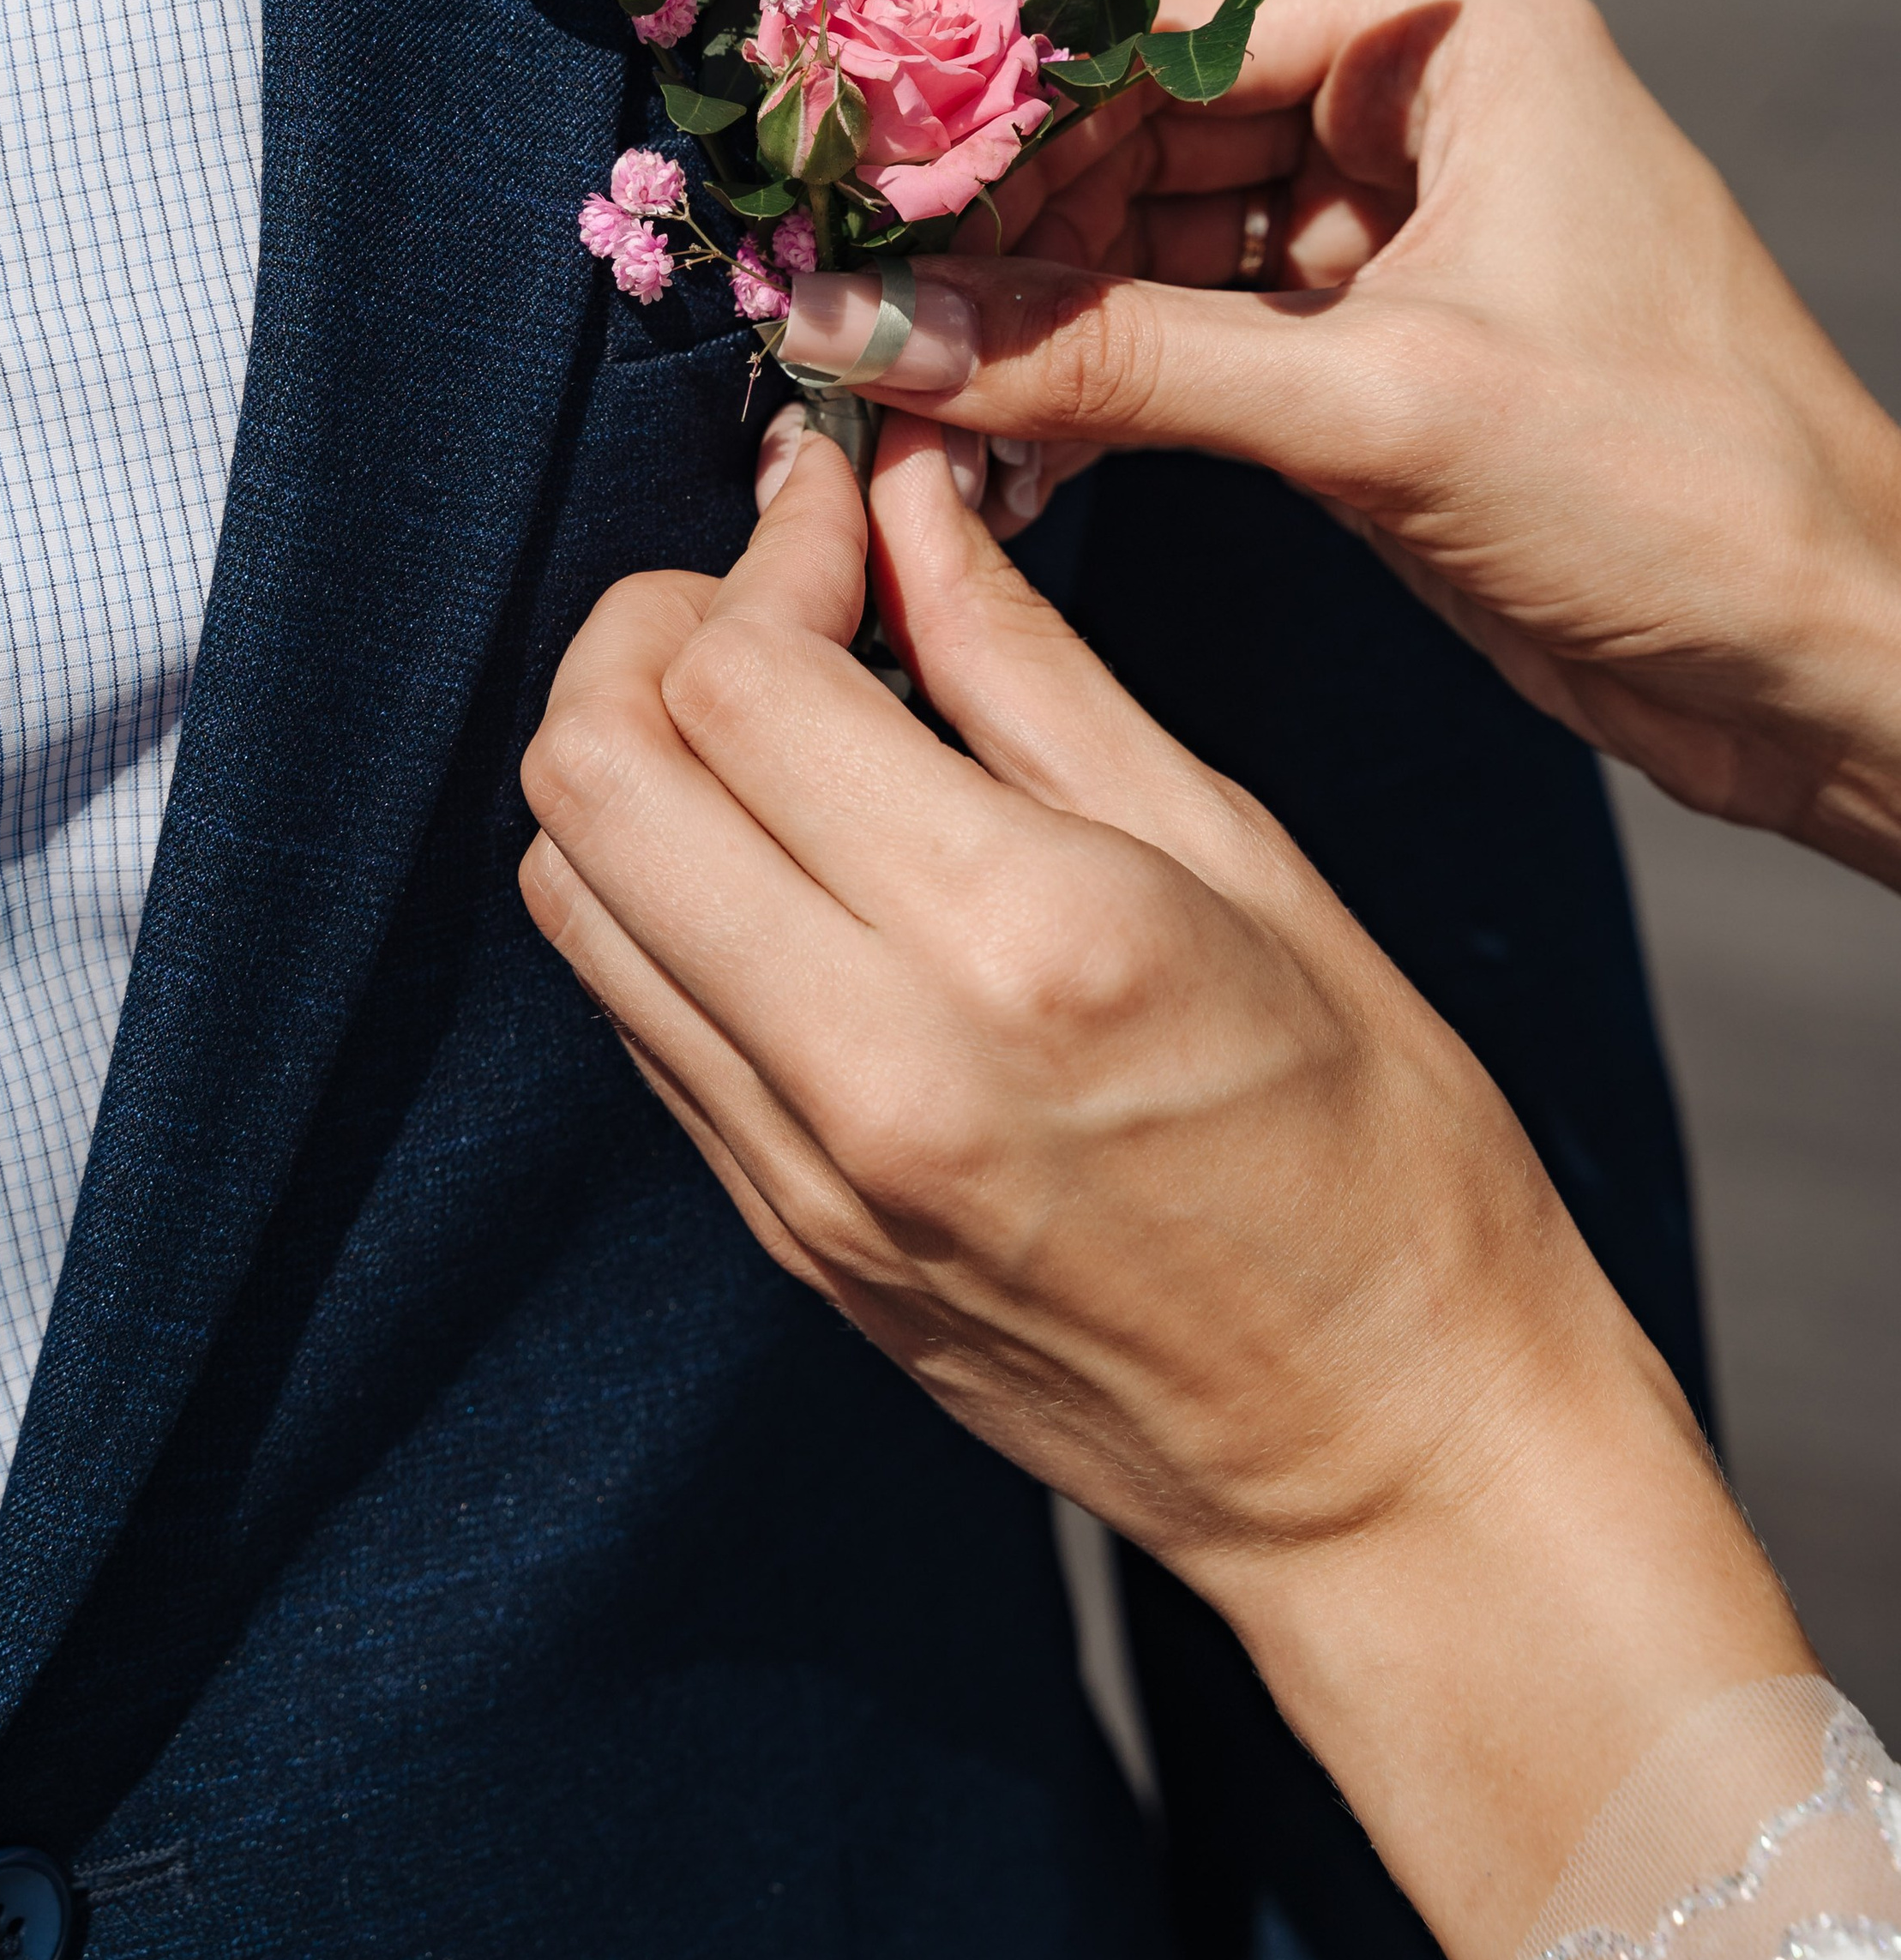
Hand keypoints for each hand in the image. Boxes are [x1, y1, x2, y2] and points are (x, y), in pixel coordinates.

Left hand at [520, 417, 1808, 1959]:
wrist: (1389, 1461)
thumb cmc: (1379, 1147)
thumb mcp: (1242, 855)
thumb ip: (1027, 668)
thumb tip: (905, 498)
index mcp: (1022, 939)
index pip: (738, 682)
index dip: (765, 551)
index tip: (836, 504)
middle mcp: (870, 1059)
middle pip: (592, 772)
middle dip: (652, 633)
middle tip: (781, 597)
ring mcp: (798, 1167)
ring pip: (569, 888)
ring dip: (636, 759)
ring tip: (780, 720)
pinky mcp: (774, 1230)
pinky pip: (631, 1005)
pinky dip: (663, 886)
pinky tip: (789, 856)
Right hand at [782, 0, 1900, 885]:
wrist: (1831, 666)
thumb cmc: (1679, 489)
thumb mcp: (1376, 408)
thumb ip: (1107, 361)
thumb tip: (866, 327)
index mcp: (1457, 41)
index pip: (1169, 20)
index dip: (997, 86)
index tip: (843, 156)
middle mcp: (1421, 112)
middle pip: (1142, 129)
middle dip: (998, 219)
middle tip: (843, 293)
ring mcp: (1396, 240)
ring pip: (1154, 245)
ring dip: (1032, 317)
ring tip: (892, 384)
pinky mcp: (1377, 359)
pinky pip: (1193, 345)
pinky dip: (1098, 390)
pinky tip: (991, 443)